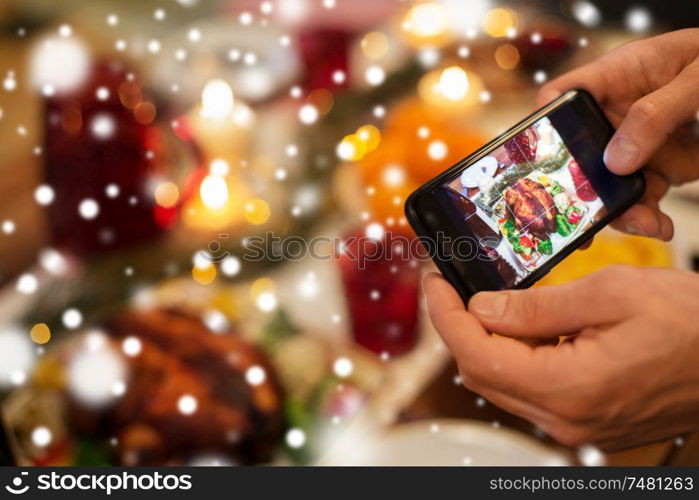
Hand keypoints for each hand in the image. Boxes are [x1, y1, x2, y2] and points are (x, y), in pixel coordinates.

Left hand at [424, 267, 698, 449]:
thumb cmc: (694, 324)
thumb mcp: (612, 293)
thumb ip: (538, 306)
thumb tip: (483, 308)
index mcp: (568, 388)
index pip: (476, 355)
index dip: (445, 316)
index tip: (435, 281)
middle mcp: (566, 417)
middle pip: (482, 373)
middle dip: (458, 326)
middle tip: (451, 286)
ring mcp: (577, 424)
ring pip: (503, 383)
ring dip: (486, 340)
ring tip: (485, 298)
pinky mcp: (587, 419)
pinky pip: (531, 389)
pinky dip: (516, 355)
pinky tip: (524, 324)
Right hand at [536, 28, 698, 240]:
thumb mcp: (697, 77)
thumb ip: (659, 111)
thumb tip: (617, 160)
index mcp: (616, 76)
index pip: (561, 97)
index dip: (542, 126)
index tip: (540, 158)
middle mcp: (616, 114)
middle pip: (577, 155)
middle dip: (578, 191)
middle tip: (587, 217)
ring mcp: (634, 144)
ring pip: (606, 187)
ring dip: (618, 213)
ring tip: (645, 224)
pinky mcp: (656, 169)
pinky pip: (641, 200)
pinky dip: (648, 220)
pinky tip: (661, 227)